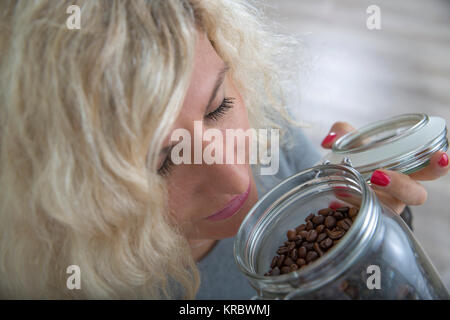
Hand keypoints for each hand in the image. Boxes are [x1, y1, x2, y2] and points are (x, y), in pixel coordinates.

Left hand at [321, 122, 449, 213]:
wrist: (338, 179)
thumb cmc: (357, 158)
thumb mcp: (351, 141)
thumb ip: (344, 132)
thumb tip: (330, 139)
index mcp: (406, 169)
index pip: (431, 169)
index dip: (440, 165)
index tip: (441, 157)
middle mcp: (400, 192)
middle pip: (416, 195)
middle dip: (403, 186)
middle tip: (380, 176)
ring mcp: (385, 207)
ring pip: (390, 209)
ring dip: (371, 198)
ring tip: (351, 186)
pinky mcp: (368, 218)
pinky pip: (364, 216)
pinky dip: (349, 206)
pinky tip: (335, 200)